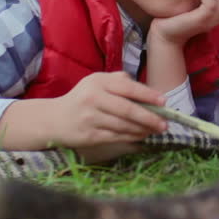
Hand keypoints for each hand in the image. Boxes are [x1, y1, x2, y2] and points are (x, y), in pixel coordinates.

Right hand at [50, 71, 167, 147]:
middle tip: (164, 124)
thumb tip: (149, 91)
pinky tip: (141, 135)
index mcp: (99, 81)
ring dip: (143, 129)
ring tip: (155, 130)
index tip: (164, 102)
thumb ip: (120, 81)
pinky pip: (116, 136)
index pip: (128, 88)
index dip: (148, 96)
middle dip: (150, 118)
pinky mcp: (89, 135)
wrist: (54, 119)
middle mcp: (93, 98)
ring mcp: (90, 118)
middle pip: (128, 110)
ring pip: (124, 126)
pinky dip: (132, 137)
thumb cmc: (83, 98)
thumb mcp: (98, 82)